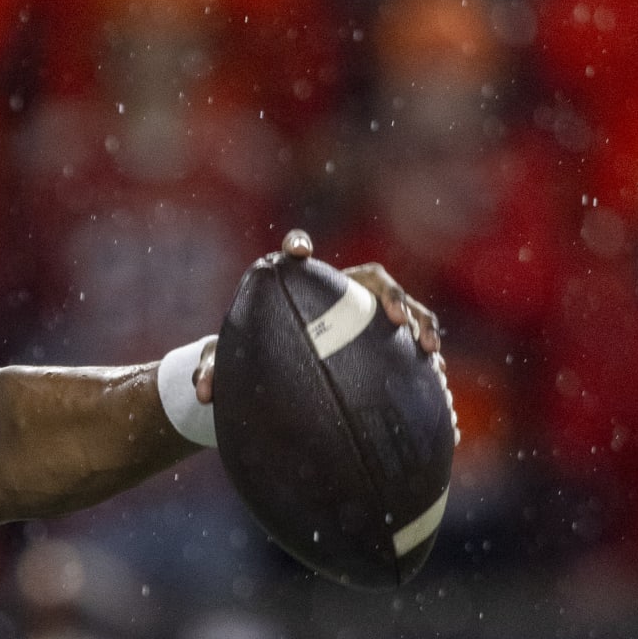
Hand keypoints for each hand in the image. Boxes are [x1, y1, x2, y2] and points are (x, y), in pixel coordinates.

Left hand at [191, 228, 444, 405]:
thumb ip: (212, 369)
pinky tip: (436, 379)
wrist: (274, 372)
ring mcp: (364, 314)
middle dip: (388, 293)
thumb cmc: (248, 357)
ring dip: (419, 321)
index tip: (298, 251)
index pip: (297, 256)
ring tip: (427, 350)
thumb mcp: (227, 363)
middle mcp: (337, 292)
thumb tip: (202, 392)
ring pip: (400, 307)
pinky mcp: (382, 339)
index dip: (298, 246)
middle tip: (395, 318)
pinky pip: (409, 341)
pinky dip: (422, 354)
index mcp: (298, 286)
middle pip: (371, 278)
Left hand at [278, 227, 442, 355]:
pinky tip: (435, 379)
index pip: (385, 286)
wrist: (305, 310)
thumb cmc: (302, 285)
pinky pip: (415, 350)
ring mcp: (392, 321)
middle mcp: (385, 300)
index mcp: (367, 281)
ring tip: (437, 368)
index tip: (397, 319)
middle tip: (428, 347)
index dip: (395, 299)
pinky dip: (427, 362)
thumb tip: (301, 248)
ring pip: (420, 330)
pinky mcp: (394, 340)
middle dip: (423, 327)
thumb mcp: (296, 263)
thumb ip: (295, 247)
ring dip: (430, 344)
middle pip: (413, 310)